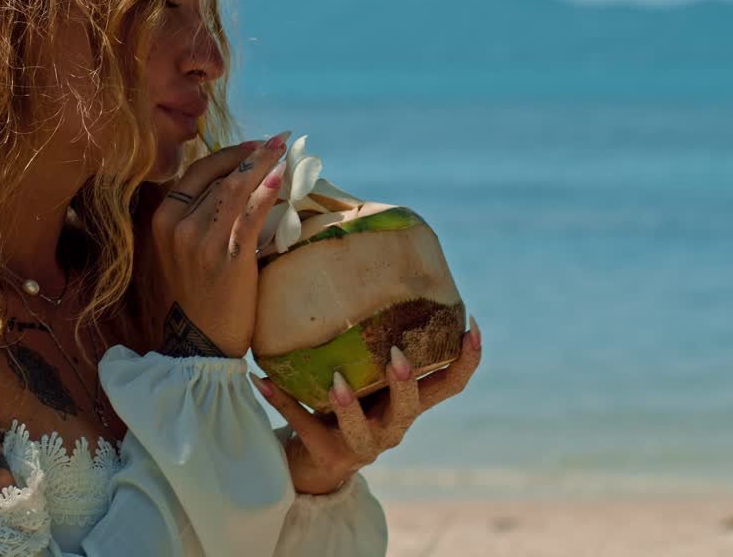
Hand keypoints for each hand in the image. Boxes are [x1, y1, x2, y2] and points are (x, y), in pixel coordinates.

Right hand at [146, 132, 290, 356]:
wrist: (202, 339)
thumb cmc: (199, 292)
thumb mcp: (184, 248)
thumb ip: (198, 215)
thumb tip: (235, 180)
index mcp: (162, 219)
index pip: (197, 173)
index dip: (228, 154)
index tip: (254, 145)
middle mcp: (177, 226)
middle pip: (218, 177)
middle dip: (251, 155)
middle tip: (278, 140)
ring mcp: (201, 241)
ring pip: (234, 190)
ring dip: (263, 167)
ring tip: (284, 153)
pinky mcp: (227, 257)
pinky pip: (250, 214)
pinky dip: (266, 192)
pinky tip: (280, 177)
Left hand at [251, 316, 482, 494]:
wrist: (314, 462)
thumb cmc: (342, 406)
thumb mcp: (363, 375)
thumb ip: (367, 342)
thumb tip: (349, 270)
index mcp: (406, 404)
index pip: (448, 384)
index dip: (466, 359)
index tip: (470, 323)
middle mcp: (393, 427)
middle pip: (411, 408)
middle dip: (405, 382)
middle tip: (396, 354)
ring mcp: (362, 446)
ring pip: (363, 430)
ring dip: (349, 405)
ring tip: (335, 381)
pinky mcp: (328, 455)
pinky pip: (304, 426)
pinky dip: (282, 401)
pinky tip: (262, 380)